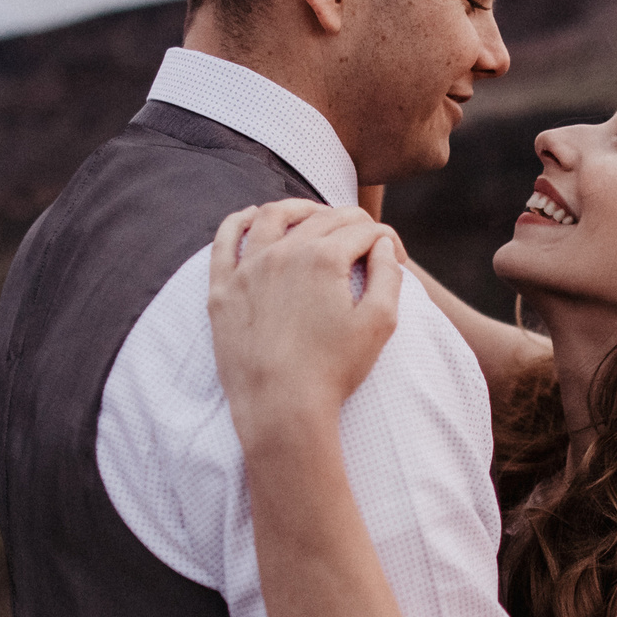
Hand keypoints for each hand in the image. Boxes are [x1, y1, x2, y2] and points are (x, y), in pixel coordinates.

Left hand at [209, 199, 404, 445]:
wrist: (281, 409)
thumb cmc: (334, 370)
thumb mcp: (380, 323)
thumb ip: (389, 275)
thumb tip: (384, 243)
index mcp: (324, 258)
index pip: (362, 230)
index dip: (386, 240)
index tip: (394, 256)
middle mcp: (283, 252)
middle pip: (323, 218)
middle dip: (351, 222)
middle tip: (364, 237)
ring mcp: (247, 268)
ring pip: (272, 215)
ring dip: (298, 208)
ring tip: (313, 213)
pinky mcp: (222, 289)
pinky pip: (224, 239)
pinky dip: (240, 220)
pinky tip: (253, 218)